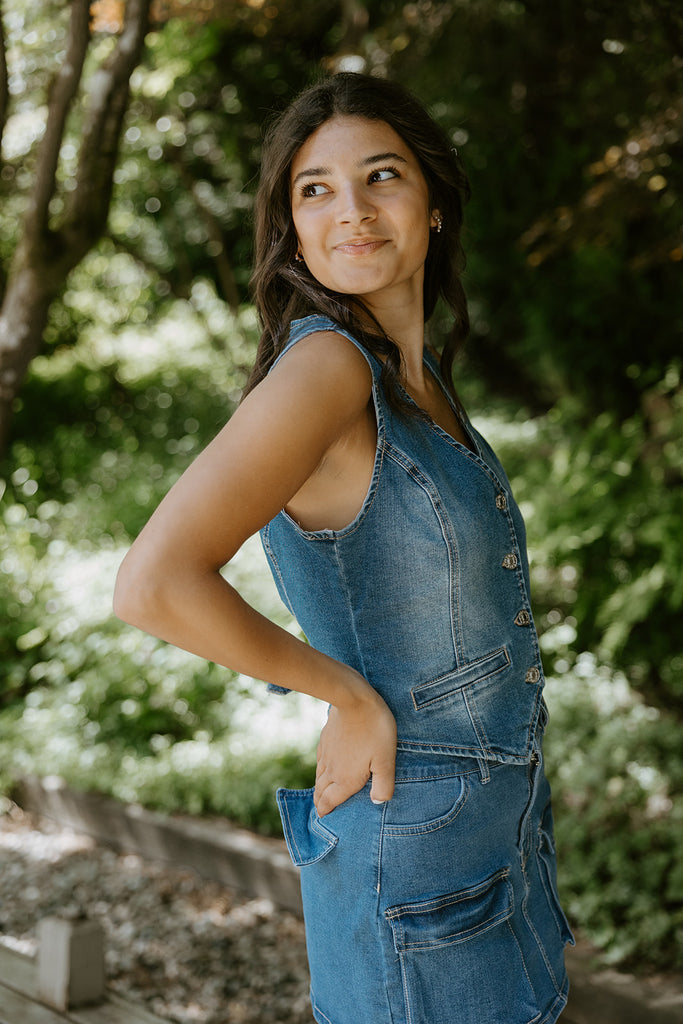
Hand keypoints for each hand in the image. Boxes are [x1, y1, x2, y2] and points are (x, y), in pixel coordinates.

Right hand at [314, 682, 396, 816]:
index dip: (326, 812)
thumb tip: (377, 802)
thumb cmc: (374, 730)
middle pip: (321, 792)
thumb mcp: (386, 760)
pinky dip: (321, 770)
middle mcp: (332, 770)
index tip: (323, 818)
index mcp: (345, 780)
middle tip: (322, 810)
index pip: (329, 802)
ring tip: (322, 793)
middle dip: (321, 803)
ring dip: (320, 788)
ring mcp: (326, 754)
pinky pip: (320, 761)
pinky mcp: (325, 739)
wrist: (353, 699)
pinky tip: (325, 766)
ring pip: (319, 776)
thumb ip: (383, 785)